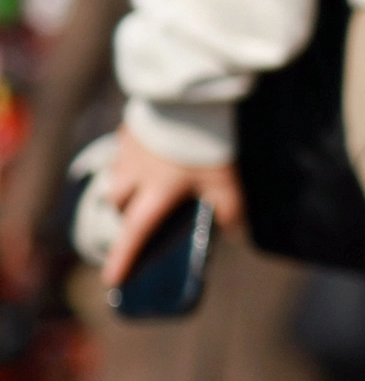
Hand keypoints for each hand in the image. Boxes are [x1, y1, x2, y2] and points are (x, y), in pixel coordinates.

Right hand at [102, 131, 241, 289]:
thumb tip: (236, 234)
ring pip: (116, 176)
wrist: (187, 99)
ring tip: (147, 185)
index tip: (112, 280)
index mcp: (155, 192)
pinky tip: (152, 153)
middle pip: (117, 202)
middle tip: (139, 217)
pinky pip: (123, 152)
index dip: (124, 259)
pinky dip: (132, 159)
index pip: (135, 233)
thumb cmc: (206, 145)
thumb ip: (229, 211)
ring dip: (126, 185)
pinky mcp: (129, 128)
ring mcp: (127, 150)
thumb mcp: (225, 182)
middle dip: (125, 213)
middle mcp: (133, 173)